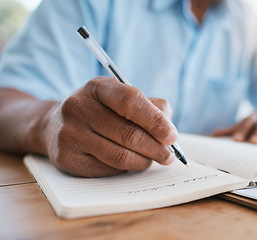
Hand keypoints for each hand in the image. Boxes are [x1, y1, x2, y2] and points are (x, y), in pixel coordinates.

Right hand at [43, 77, 177, 176]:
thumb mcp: (122, 99)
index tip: (172, 136)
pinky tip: (129, 163)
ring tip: (152, 160)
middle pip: (128, 133)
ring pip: (119, 156)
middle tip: (169, 156)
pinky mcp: (65, 158)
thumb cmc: (101, 112)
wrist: (57, 126)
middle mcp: (78, 106)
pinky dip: (125, 169)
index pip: (131, 101)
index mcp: (97, 87)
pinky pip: (107, 169)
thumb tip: (169, 132)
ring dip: (143, 161)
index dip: (156, 120)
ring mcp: (69, 133)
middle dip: (156, 148)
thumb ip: (151, 108)